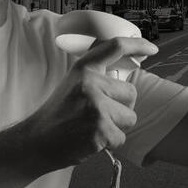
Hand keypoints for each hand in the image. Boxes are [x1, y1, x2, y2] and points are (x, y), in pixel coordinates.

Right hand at [21, 37, 157, 169]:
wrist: (36, 142)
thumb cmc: (59, 113)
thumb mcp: (74, 83)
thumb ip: (97, 75)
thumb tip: (125, 69)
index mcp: (85, 68)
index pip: (116, 47)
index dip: (138, 45)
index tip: (151, 49)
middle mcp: (91, 84)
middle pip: (131, 92)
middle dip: (121, 106)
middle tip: (97, 114)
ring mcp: (96, 107)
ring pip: (130, 116)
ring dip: (117, 126)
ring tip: (92, 127)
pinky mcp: (99, 130)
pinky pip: (121, 137)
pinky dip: (110, 142)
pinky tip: (91, 139)